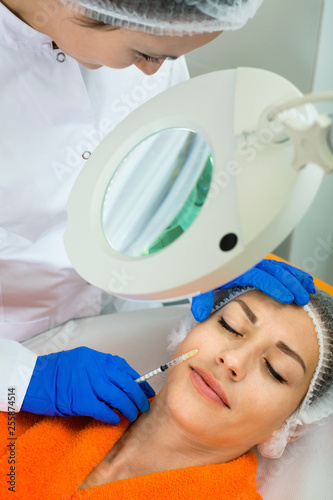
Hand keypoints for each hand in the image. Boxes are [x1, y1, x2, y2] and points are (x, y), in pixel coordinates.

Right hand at [21, 347, 154, 424]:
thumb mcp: (82, 360)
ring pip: (119, 397)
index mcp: (97, 358)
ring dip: (129, 408)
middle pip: (126, 384)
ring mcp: (89, 384)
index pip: (126, 370)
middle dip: (138, 397)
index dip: (140, 382)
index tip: (147, 391)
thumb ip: (101, 368)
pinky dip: (112, 416)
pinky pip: (103, 410)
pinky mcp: (81, 401)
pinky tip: (115, 420)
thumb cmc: (57, 371)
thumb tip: (121, 382)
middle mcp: (96, 368)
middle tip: (144, 406)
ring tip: (133, 415)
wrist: (34, 379)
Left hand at [191, 259, 314, 321]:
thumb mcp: (204, 286)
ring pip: (282, 267)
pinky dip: (296, 273)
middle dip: (291, 284)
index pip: (259, 276)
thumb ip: (203, 299)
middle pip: (275, 271)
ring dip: (297, 278)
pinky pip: (282, 266)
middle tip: (302, 299)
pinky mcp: (264, 263)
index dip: (274, 286)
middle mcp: (251, 264)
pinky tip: (307, 282)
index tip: (286, 298)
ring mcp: (258, 262)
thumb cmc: (208, 273)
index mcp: (238, 269)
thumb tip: (200, 314)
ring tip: (308, 291)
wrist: (207, 256)